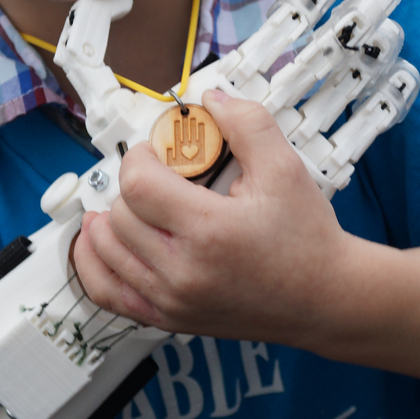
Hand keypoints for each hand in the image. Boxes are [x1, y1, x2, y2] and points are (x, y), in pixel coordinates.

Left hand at [73, 89, 361, 345]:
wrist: (326, 299)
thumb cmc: (308, 240)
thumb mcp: (286, 169)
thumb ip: (247, 124)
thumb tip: (211, 99)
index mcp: (210, 231)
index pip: (137, 185)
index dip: (139, 157)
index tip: (157, 153)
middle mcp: (184, 271)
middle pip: (118, 215)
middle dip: (132, 186)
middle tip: (157, 177)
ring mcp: (173, 300)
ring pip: (105, 251)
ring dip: (108, 220)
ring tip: (129, 203)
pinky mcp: (169, 319)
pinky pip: (107, 294)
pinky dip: (93, 265)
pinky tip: (98, 242)